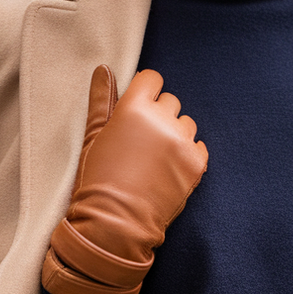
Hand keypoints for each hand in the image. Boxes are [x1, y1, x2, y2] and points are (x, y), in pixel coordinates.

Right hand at [42, 65, 207, 293]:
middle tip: (142, 144)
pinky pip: (199, 146)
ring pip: (187, 124)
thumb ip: (101, 99)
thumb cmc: (98, 180)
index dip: (145, 94)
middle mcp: (163, 120)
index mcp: (134, 108)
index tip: (138, 113)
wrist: (116, 224)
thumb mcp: (93, 137)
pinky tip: (170, 170)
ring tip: (156, 160)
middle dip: (159, 116)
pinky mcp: (197, 165)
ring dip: (175, 135)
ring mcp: (183, 143)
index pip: (152, 80)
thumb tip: (104, 68)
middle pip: (170, 102)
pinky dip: (188, 155)